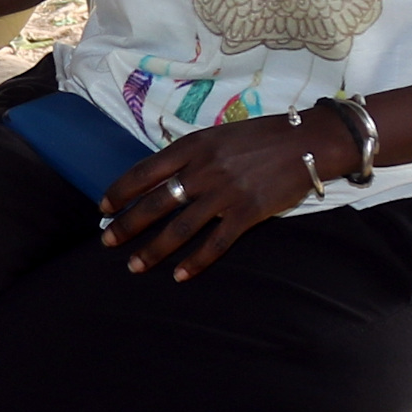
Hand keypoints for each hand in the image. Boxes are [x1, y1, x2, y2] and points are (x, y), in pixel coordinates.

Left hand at [95, 116, 331, 282]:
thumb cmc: (263, 137)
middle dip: (127, 225)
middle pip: (155, 202)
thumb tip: (164, 178)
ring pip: (180, 227)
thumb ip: (192, 155)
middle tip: (107, 242)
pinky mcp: (247, 213)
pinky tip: (179, 275)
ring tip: (134, 265)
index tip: (103, 206)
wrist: (307, 142)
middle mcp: (204, 170)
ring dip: (153, 249)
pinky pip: (216, 243)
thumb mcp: (219, 136)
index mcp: (194, 146)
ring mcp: (225, 193)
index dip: (120, 191)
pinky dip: (196, 261)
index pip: (145, 171)